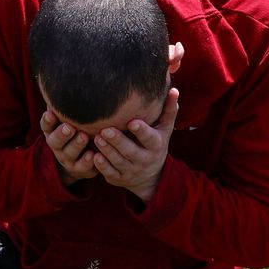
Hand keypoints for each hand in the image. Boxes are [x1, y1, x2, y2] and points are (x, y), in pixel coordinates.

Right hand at [41, 110, 97, 185]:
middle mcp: (58, 147)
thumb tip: (66, 79)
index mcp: (52, 132)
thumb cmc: (76, 132)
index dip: (47, 121)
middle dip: (62, 134)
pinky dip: (87, 162)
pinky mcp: (80, 170)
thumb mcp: (69, 121)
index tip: (50, 114)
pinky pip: (83, 168)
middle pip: (56, 141)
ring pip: (69, 153)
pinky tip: (93, 155)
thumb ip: (68, 109)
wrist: (79, 159)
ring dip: (76, 145)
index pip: (46, 126)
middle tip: (69, 127)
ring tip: (84, 137)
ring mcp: (68, 160)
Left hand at [91, 88, 179, 204]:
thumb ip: (168, 111)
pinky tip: (94, 156)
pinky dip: (101, 166)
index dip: (141, 131)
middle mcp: (144, 160)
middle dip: (118, 141)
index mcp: (156, 145)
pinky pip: (109, 174)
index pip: (149, 139)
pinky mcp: (119, 179)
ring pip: (118, 162)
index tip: (132, 122)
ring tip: (96, 138)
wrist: (151, 176)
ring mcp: (131, 171)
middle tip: (105, 130)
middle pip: (130, 151)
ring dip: (107, 151)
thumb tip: (174, 90)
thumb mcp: (164, 129)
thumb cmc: (155, 143)